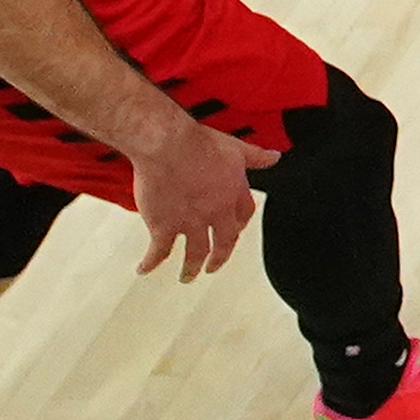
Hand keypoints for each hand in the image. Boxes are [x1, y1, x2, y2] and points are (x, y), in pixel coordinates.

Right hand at [133, 117, 277, 278]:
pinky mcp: (164, 226)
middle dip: (219, 258)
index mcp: (233, 194)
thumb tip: (275, 157)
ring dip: (191, 268)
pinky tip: (145, 268)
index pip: (243, 216)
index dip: (239, 225)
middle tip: (213, 267)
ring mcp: (190, 222)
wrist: (166, 145)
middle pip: (223, 242)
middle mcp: (215, 213)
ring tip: (187, 276)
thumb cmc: (198, 143)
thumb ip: (255, 156)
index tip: (235, 231)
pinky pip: (159, 251)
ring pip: (195, 254)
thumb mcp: (235, 148)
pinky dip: (151, 263)